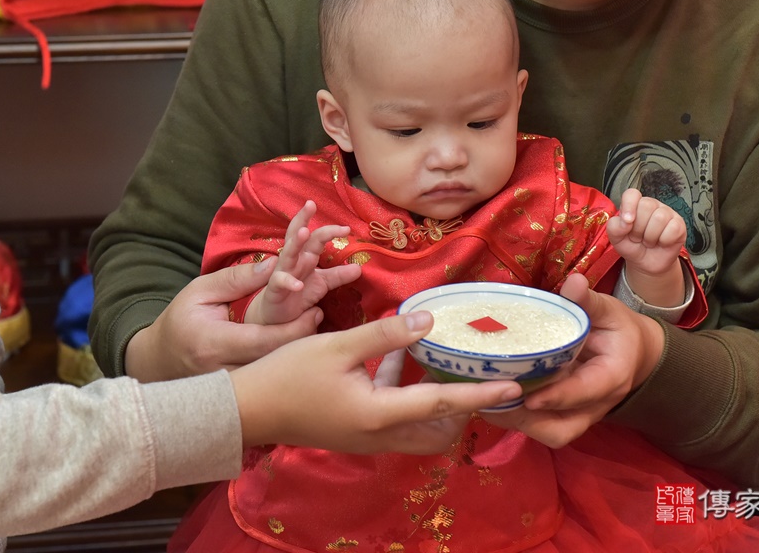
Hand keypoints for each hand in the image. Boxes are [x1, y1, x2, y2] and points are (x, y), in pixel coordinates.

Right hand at [124, 258, 326, 381]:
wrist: (157, 361)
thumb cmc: (180, 321)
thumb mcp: (202, 290)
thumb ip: (238, 279)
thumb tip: (276, 265)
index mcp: (213, 343)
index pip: (265, 339)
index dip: (296, 327)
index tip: (317, 311)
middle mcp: (222, 373)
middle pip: (276, 363)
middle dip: (304, 345)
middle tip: (322, 324)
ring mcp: (228, 392)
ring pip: (274, 378)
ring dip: (297, 360)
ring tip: (316, 341)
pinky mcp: (235, 402)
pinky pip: (267, 386)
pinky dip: (284, 373)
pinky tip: (299, 360)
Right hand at [230, 311, 522, 453]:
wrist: (246, 410)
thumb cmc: (288, 375)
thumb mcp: (336, 345)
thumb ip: (384, 333)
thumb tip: (428, 319)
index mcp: (378, 415)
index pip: (442, 404)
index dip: (480, 395)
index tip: (512, 388)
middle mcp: (380, 435)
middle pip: (440, 432)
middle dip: (465, 410)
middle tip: (479, 377)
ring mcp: (367, 440)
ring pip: (420, 432)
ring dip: (438, 407)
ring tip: (449, 368)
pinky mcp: (356, 434)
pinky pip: (398, 424)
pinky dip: (408, 399)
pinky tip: (397, 361)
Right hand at [246, 200, 359, 324]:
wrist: (276, 316)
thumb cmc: (298, 294)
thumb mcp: (322, 284)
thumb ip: (338, 275)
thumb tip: (359, 268)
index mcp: (305, 257)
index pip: (315, 237)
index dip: (329, 230)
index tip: (346, 228)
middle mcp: (293, 261)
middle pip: (297, 236)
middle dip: (302, 219)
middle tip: (311, 204)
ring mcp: (282, 273)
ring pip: (287, 254)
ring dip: (295, 242)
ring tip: (304, 232)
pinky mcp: (274, 290)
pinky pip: (280, 282)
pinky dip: (289, 282)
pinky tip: (298, 284)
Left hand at [479, 273, 663, 447]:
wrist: (635, 354)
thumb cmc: (618, 330)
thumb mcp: (608, 311)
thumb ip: (588, 301)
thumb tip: (573, 281)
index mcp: (611, 376)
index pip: (585, 392)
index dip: (556, 396)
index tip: (528, 395)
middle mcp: (596, 404)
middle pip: (563, 428)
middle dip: (528, 419)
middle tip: (494, 398)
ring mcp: (580, 414)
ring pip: (550, 432)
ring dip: (517, 421)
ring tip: (486, 399)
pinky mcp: (566, 414)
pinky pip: (542, 425)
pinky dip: (517, 416)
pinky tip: (491, 397)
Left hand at [606, 188, 686, 275]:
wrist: (646, 263)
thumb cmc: (632, 246)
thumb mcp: (616, 238)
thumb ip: (614, 227)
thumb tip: (625, 221)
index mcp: (635, 204)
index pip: (632, 194)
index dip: (629, 205)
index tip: (627, 222)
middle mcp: (652, 205)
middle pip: (646, 206)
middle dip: (638, 228)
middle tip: (638, 237)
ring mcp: (667, 213)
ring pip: (660, 218)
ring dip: (650, 237)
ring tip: (648, 241)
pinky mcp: (679, 224)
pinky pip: (673, 228)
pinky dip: (664, 240)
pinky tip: (661, 243)